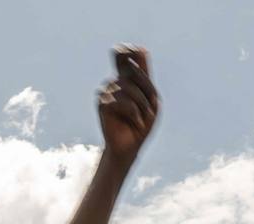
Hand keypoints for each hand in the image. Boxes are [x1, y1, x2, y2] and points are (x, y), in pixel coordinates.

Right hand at [98, 46, 158, 164]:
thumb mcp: (150, 96)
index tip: (134, 49)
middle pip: (131, 70)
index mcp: (126, 78)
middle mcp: (115, 82)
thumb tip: (140, 47)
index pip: (124, 56)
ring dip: (141, 103)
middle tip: (151, 104)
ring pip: (127, 87)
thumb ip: (144, 73)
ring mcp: (107, 92)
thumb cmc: (142, 122)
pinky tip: (136, 121)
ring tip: (143, 117)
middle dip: (146, 87)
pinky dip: (133, 112)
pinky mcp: (102, 104)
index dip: (128, 51)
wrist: (131, 145)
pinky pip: (121, 100)